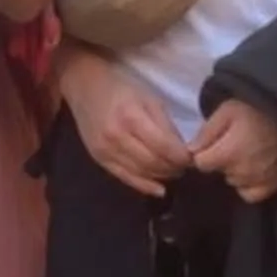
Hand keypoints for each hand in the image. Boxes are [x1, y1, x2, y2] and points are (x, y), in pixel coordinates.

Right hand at [58, 42, 191, 198]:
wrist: (84, 87)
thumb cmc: (121, 88)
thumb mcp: (149, 99)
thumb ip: (166, 126)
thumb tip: (183, 150)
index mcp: (131, 117)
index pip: (163, 147)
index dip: (181, 157)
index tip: (192, 158)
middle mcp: (116, 137)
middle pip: (153, 163)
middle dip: (173, 168)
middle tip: (185, 167)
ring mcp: (105, 150)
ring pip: (141, 173)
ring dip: (161, 176)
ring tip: (173, 172)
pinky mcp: (99, 159)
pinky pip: (125, 178)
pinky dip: (144, 186)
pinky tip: (159, 189)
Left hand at [187, 96, 276, 203]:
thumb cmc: (259, 111)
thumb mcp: (228, 110)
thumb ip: (207, 131)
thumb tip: (190, 150)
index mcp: (227, 153)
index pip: (200, 163)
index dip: (203, 153)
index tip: (212, 145)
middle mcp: (240, 172)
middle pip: (218, 172)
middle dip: (221, 160)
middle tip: (234, 143)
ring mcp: (257, 182)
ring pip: (233, 182)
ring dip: (235, 172)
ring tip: (247, 153)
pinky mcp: (272, 187)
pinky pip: (249, 194)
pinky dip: (248, 185)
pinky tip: (253, 170)